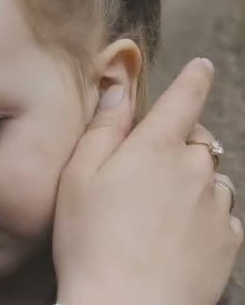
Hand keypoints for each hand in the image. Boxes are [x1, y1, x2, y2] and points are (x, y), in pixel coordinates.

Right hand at [53, 58, 241, 304]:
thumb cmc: (90, 239)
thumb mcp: (79, 175)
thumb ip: (104, 125)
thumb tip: (119, 82)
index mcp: (156, 147)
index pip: (185, 97)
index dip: (194, 78)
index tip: (201, 67)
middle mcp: (195, 169)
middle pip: (198, 138)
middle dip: (180, 139)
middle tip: (148, 166)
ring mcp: (215, 206)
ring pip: (211, 177)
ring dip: (193, 179)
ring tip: (159, 209)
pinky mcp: (228, 241)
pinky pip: (222, 214)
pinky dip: (205, 214)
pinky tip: (176, 234)